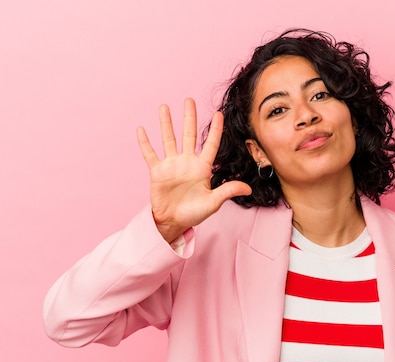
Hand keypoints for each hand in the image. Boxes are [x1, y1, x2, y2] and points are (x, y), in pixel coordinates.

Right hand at [137, 98, 251, 242]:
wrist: (173, 222)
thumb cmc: (194, 213)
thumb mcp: (213, 202)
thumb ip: (228, 191)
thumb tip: (248, 188)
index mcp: (202, 168)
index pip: (211, 145)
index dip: (215, 130)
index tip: (219, 114)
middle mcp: (187, 162)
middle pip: (188, 135)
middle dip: (189, 118)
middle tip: (189, 100)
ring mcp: (171, 165)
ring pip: (168, 139)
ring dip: (166, 124)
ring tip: (164, 107)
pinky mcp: (157, 172)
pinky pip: (150, 154)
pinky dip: (145, 143)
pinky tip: (141, 129)